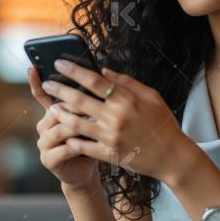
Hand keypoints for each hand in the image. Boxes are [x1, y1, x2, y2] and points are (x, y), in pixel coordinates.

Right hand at [28, 66, 98, 189]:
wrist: (84, 171)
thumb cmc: (88, 141)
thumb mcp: (87, 120)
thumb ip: (85, 103)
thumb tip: (96, 78)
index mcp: (50, 113)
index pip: (41, 95)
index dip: (35, 82)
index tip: (32, 68)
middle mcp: (43, 126)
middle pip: (55, 111)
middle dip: (74, 106)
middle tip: (91, 102)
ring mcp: (43, 143)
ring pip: (59, 129)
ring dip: (78, 126)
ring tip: (95, 123)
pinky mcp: (47, 159)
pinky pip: (64, 149)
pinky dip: (78, 146)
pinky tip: (89, 144)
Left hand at [41, 59, 191, 181]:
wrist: (173, 157)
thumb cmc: (163, 123)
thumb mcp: (151, 96)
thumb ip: (127, 82)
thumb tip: (103, 69)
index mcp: (126, 100)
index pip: (94, 80)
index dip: (74, 71)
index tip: (59, 63)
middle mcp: (116, 117)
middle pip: (80, 100)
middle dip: (59, 90)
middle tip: (47, 83)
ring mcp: (111, 137)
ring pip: (77, 123)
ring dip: (61, 114)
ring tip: (51, 107)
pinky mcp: (109, 154)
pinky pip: (84, 146)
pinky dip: (72, 139)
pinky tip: (64, 132)